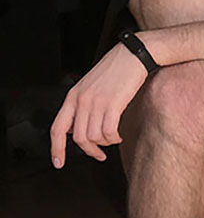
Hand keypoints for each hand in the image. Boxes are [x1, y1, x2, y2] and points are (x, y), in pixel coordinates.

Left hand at [49, 43, 149, 166]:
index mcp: (73, 96)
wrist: (133, 55)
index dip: (56, 149)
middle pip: (78, 138)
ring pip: (94, 136)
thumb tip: (77, 127)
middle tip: (98, 155)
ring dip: (105, 143)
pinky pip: (109, 131)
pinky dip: (114, 138)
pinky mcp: (113, 104)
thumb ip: (81, 105)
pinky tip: (118, 136)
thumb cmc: (115, 69)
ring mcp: (97, 102)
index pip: (57, 129)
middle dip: (89, 150)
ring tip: (113, 139)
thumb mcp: (90, 86)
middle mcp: (82, 100)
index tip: (59, 162)